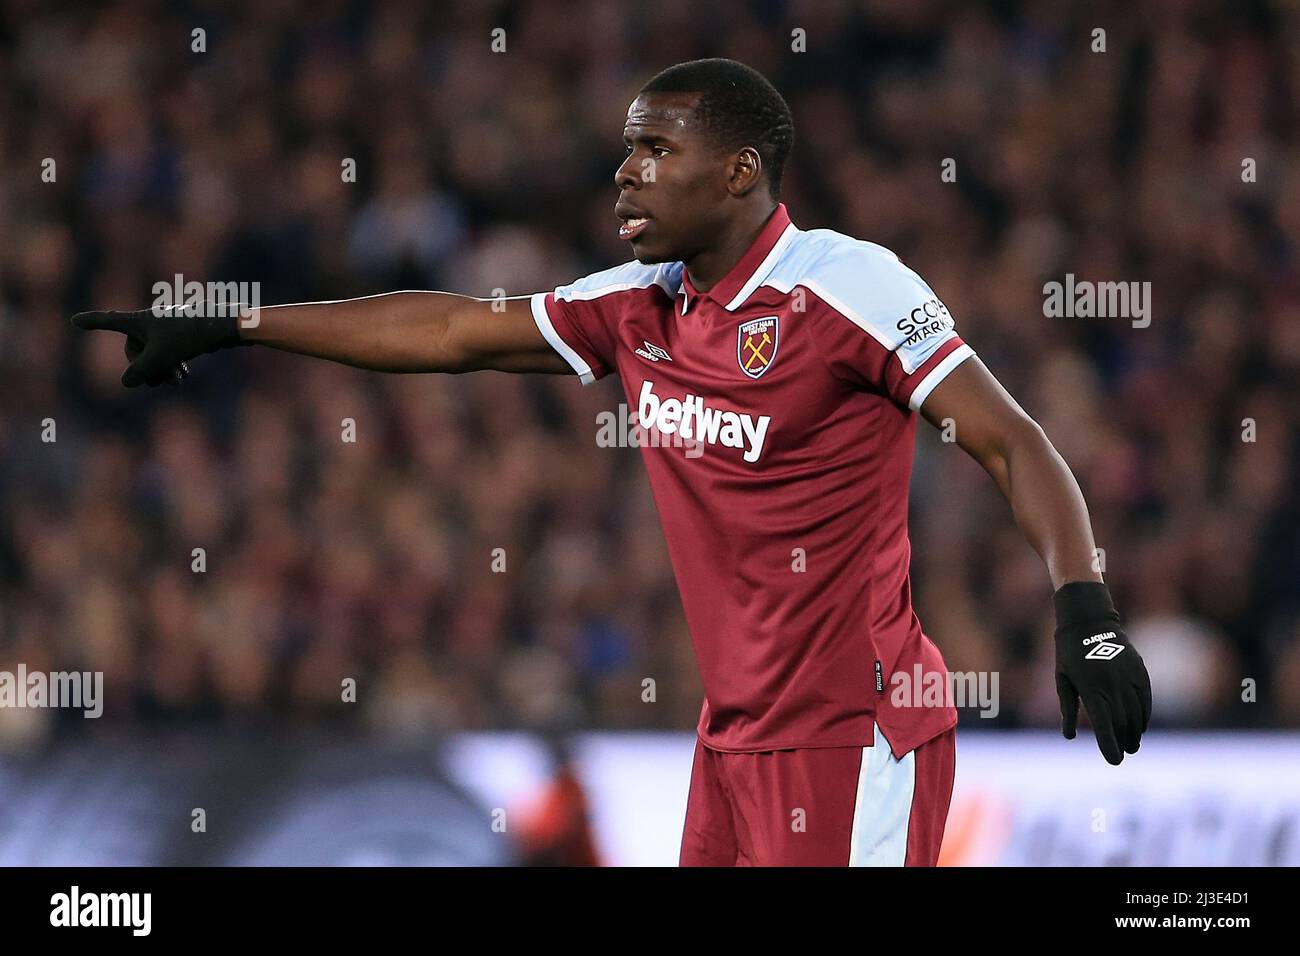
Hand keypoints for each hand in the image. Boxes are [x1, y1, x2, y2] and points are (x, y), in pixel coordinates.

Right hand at [71, 305, 249, 386]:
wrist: (224, 327)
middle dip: (146, 368)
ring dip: (161, 371)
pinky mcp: (181, 334)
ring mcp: (166, 327)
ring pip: (152, 354)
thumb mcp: (160, 358)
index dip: (93, 323)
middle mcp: (150, 321)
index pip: (110, 321)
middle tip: (164, 381)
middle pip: (134, 349)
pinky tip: (183, 376)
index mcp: (140, 320)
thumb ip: (139, 372)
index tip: (75, 321)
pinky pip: (166, 352)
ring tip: (177, 381)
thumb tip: (126, 383)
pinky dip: (171, 365)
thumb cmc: (189, 338)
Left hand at [1053, 582, 1151, 764]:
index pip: (1104, 725)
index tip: (1114, 762)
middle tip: (1123, 753)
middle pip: (1122, 722)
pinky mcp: (1139, 671)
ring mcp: (1128, 678)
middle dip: (1123, 741)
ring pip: (1137, 713)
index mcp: (1091, 689)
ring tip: (1133, 744)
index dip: (1109, 745)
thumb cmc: (1069, 654)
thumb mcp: (1062, 680)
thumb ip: (1068, 708)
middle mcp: (1112, 685)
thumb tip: (1068, 736)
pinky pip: (1146, 699)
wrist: (1089, 622)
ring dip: (1135, 732)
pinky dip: (1144, 715)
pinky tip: (1141, 725)